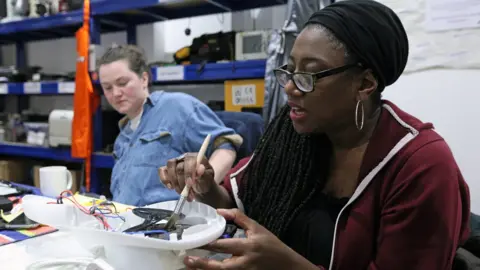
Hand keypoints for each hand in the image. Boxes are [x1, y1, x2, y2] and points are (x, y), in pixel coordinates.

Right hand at [158, 153, 214, 200]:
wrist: (200, 187)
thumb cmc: (205, 182)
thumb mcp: (208, 180)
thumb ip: (205, 174)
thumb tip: (200, 168)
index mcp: (196, 157)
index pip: (189, 160)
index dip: (189, 172)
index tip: (190, 184)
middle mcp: (184, 157)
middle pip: (179, 167)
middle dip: (182, 182)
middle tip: (188, 193)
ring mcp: (175, 162)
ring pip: (169, 168)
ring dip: (174, 183)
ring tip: (181, 193)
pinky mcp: (168, 169)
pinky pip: (162, 171)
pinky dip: (165, 180)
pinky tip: (171, 187)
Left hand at [184, 209, 311, 269]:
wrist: (287, 266)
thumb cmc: (271, 245)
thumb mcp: (257, 228)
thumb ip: (238, 218)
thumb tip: (219, 211)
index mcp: (248, 246)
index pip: (224, 245)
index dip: (208, 243)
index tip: (194, 240)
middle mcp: (245, 262)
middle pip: (220, 266)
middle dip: (202, 263)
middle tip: (186, 258)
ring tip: (190, 266)